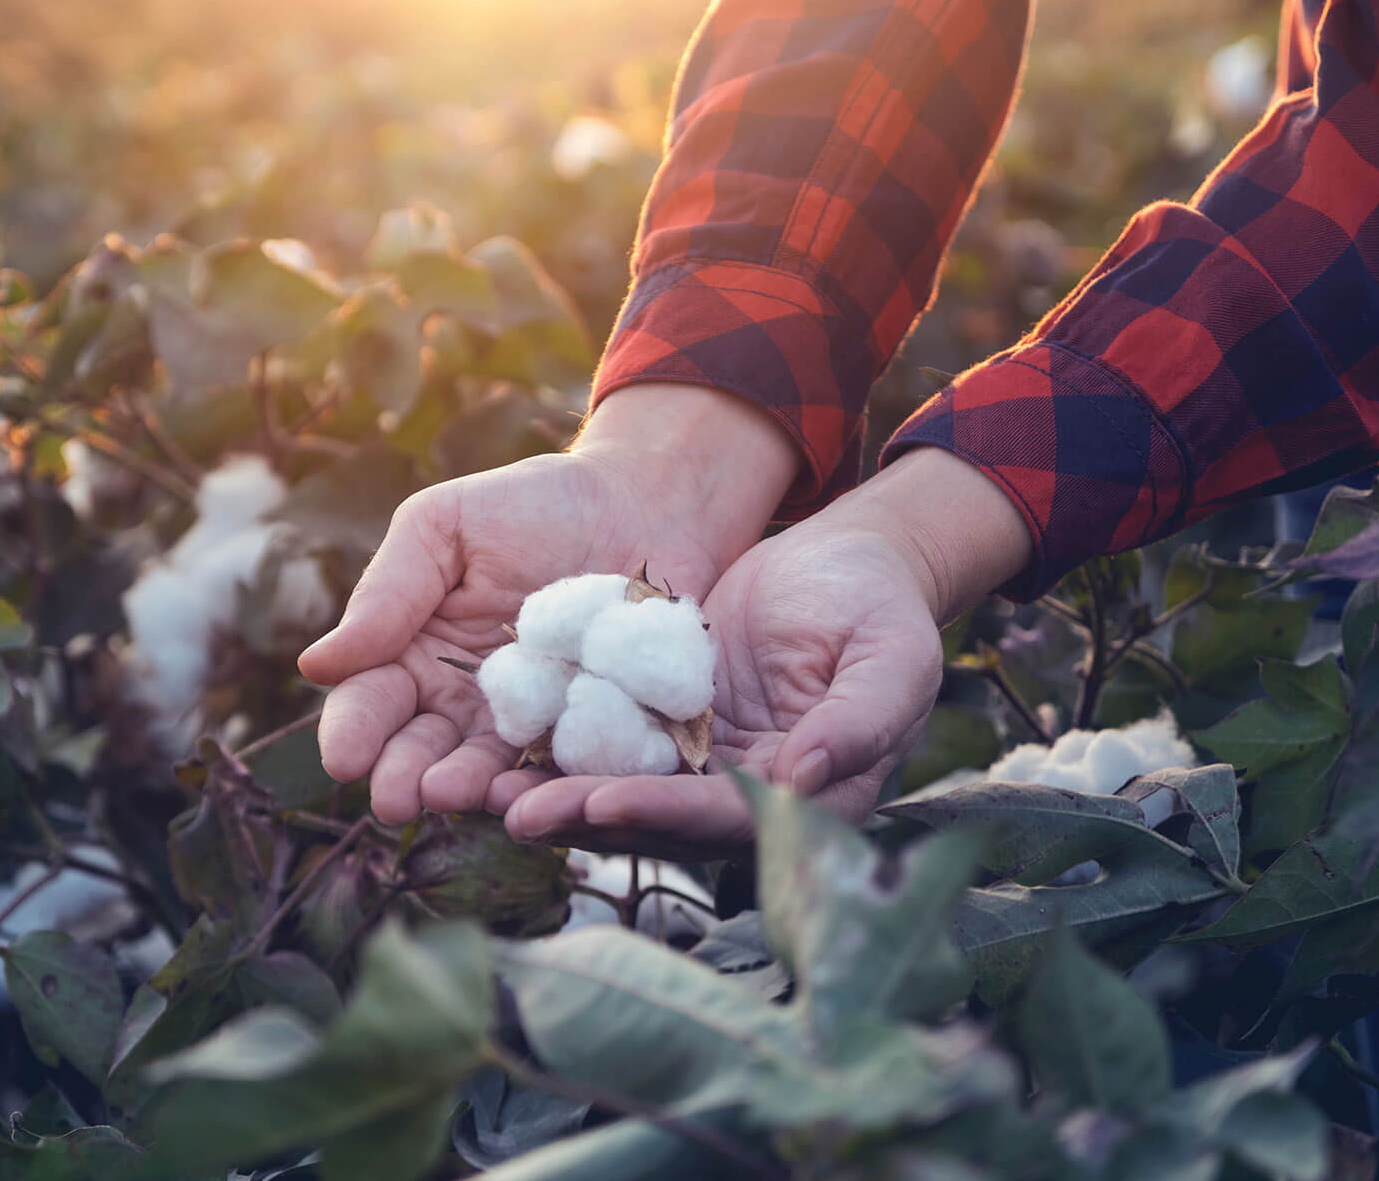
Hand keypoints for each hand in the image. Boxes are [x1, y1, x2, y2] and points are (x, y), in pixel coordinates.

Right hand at [298, 385, 799, 824]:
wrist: (647, 502)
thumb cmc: (536, 505)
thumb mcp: (445, 527)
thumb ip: (389, 592)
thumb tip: (316, 665)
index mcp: (414, 654)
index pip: (371, 702)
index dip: (354, 732)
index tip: (346, 758)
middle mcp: (463, 703)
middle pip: (419, 751)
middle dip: (402, 776)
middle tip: (395, 798)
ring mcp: (529, 726)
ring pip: (485, 771)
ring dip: (463, 790)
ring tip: (448, 795)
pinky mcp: (592, 736)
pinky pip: (562, 769)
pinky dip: (541, 784)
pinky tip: (525, 792)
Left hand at [490, 446, 1033, 856]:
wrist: (848, 559)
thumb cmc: (882, 604)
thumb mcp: (891, 655)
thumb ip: (858, 721)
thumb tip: (801, 781)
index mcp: (813, 797)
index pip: (730, 819)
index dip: (666, 813)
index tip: (602, 802)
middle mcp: (751, 797)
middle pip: (662, 819)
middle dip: (589, 817)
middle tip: (516, 812)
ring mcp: (705, 764)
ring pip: (624, 790)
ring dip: (558, 797)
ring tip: (487, 794)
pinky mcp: (669, 726)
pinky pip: (608, 743)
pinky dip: (557, 750)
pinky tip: (496, 748)